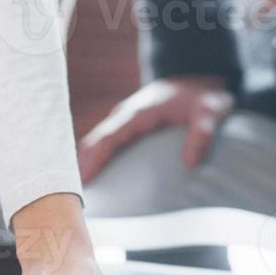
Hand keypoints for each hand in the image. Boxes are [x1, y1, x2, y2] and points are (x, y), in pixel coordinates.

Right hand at [77, 76, 231, 182]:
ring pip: (95, 144)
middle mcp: (125, 116)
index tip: (82, 178)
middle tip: (64, 195)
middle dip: (78, 166)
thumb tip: (191, 162)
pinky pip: (103, 145)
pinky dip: (92, 161)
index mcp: (140, 113)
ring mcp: (122, 122)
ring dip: (82, 165)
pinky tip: (88, 182)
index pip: (111, 136)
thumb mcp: (210, 109)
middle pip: (94, 142)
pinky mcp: (125, 129)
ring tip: (69, 194)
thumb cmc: (201, 97)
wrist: (196, 79)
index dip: (95, 157)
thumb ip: (203, 132)